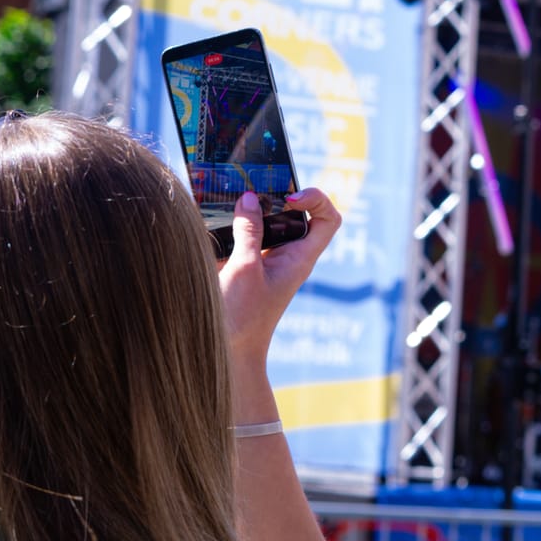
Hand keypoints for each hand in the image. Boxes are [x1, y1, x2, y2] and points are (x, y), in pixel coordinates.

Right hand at [219, 188, 340, 362]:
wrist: (229, 353)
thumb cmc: (244, 317)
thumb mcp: (244, 269)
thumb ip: (248, 231)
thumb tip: (249, 198)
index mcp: (300, 257)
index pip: (328, 219)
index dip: (316, 199)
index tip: (289, 198)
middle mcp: (288, 255)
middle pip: (295, 214)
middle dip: (276, 196)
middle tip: (253, 187)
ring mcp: (267, 259)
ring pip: (267, 223)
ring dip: (250, 209)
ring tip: (230, 195)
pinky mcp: (246, 264)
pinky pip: (244, 236)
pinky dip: (231, 224)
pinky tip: (212, 218)